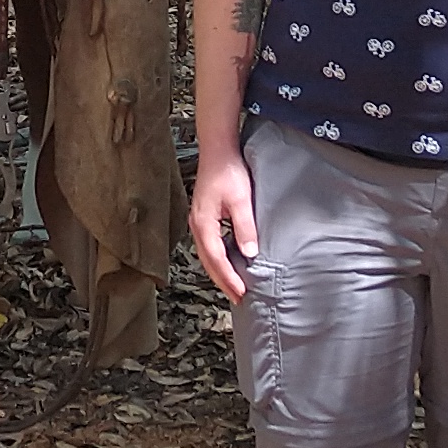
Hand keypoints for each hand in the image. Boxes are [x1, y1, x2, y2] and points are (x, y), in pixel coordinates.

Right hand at [187, 143, 259, 301]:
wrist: (218, 150)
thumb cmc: (227, 170)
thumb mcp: (241, 200)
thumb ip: (244, 227)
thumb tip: (249, 252)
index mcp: (203, 223)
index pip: (216, 259)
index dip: (229, 277)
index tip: (240, 291)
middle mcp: (197, 225)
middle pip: (208, 261)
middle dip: (222, 281)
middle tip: (237, 297)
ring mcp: (199, 221)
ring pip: (207, 254)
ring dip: (220, 271)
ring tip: (233, 285)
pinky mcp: (204, 216)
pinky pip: (209, 244)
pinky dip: (218, 258)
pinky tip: (229, 261)